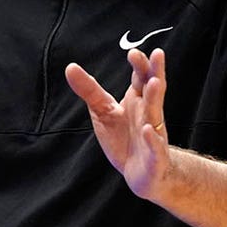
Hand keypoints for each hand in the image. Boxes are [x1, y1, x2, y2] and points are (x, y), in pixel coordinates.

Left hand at [65, 48, 169, 200]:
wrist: (141, 174)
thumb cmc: (123, 138)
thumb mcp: (103, 111)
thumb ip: (89, 90)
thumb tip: (70, 67)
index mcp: (138, 100)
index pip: (141, 78)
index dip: (140, 65)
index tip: (133, 52)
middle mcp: (148, 113)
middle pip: (154, 90)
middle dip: (155, 73)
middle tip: (156, 54)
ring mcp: (154, 134)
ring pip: (156, 114)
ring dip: (155, 98)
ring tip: (154, 82)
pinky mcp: (155, 157)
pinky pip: (155, 147)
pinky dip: (153, 139)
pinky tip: (148, 130)